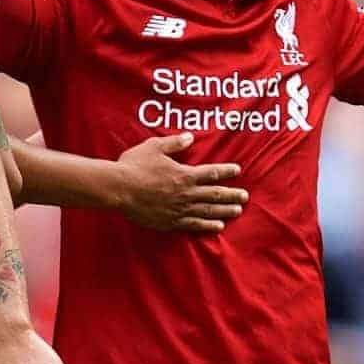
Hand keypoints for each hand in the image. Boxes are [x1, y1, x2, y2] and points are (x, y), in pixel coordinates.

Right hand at [114, 133, 246, 231]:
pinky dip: (208, 225)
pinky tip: (218, 226)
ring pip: (208, 211)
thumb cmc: (134, 166)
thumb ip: (174, 143)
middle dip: (232, 195)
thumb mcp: (154, 147)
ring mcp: (179, 209)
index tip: (237, 170)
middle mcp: (185, 193)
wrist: (118, 189)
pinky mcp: (170, 222)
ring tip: (238, 211)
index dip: (225, 171)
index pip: (211, 173)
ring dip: (225, 210)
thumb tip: (190, 137)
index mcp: (184, 174)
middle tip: (245, 196)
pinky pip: (194, 225)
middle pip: (214, 194)